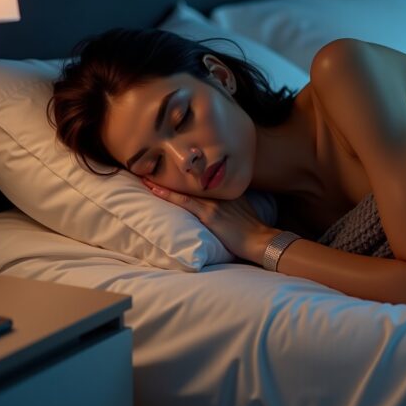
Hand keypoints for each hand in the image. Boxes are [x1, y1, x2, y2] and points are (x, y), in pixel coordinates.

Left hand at [142, 177, 276, 262]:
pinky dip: (168, 194)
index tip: (168, 168)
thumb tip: (218, 208)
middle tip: (150, 166)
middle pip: (188, 181)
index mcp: (224, 190)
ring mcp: (212, 203)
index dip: (182, 175)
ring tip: (144, 176)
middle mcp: (217, 193)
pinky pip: (184, 202)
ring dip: (162, 183)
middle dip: (169, 174)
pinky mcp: (209, 215)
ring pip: (182, 189)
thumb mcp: (242, 210)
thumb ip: (229, 204)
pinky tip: (154, 189)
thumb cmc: (253, 229)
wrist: (261, 239)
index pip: (198, 180)